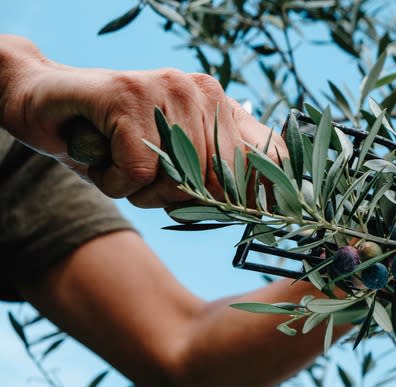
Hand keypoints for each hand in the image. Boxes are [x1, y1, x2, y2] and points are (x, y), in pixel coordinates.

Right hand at [0, 35, 283, 207]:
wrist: (47, 104)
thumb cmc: (116, 142)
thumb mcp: (177, 160)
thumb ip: (220, 173)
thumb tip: (274, 205)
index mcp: (221, 105)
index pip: (271, 155)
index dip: (268, 195)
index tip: (254, 217)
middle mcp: (202, 90)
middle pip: (220, 183)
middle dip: (181, 201)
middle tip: (147, 183)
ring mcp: (166, 87)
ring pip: (178, 179)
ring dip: (142, 193)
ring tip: (121, 165)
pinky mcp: (127, 94)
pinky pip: (137, 171)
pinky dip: (112, 182)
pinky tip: (100, 159)